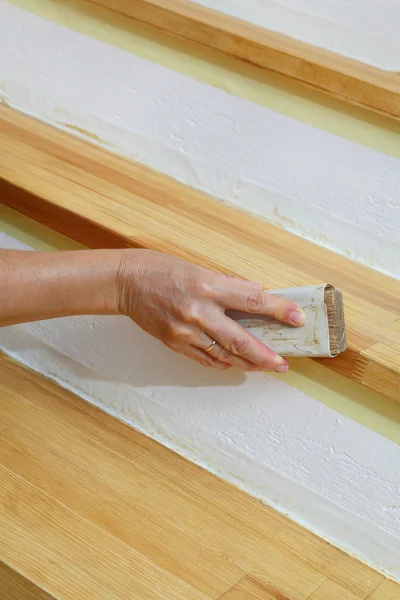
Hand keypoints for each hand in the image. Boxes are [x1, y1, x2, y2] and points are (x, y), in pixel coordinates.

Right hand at [117, 250, 304, 371]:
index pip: (251, 300)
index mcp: (207, 286)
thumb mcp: (199, 267)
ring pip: (223, 355)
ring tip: (265, 367)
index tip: (297, 318)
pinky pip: (204, 359)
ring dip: (247, 364)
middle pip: (239, 340)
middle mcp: (198, 311)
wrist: (126, 282)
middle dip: (265, 355)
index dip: (278, 310)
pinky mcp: (175, 343)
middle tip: (283, 363)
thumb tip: (255, 290)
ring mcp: (185, 331)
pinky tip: (236, 364)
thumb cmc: (162, 269)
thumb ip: (229, 283)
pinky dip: (223, 363)